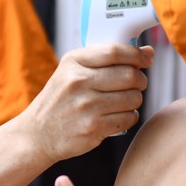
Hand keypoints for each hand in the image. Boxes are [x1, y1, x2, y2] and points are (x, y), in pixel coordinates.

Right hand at [19, 45, 151, 164]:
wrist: (38, 134)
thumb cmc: (60, 99)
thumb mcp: (71, 72)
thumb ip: (105, 60)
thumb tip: (148, 52)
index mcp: (73, 62)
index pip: (114, 52)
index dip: (136, 54)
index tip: (145, 58)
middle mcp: (78, 82)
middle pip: (129, 75)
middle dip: (140, 80)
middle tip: (137, 83)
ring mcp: (87, 106)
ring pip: (133, 98)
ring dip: (135, 100)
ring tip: (124, 101)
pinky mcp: (94, 128)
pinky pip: (129, 118)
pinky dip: (130, 117)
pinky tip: (118, 115)